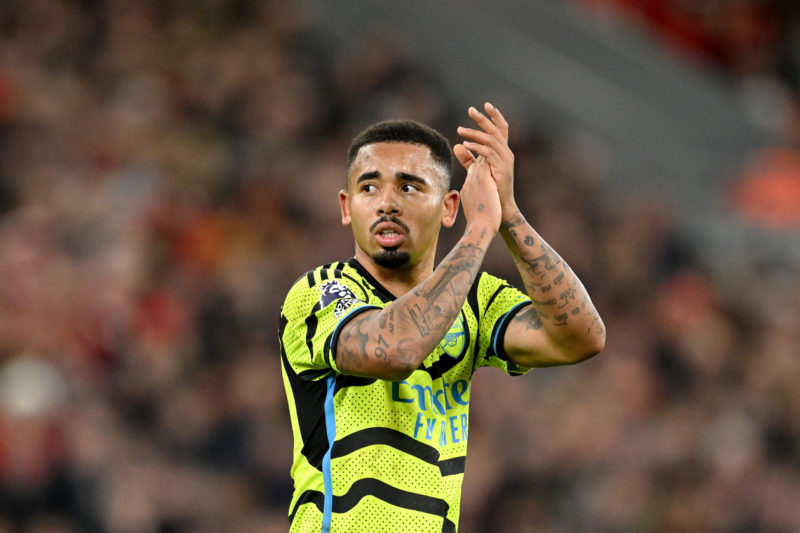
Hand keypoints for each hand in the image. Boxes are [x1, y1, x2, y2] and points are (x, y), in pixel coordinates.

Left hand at [454, 103, 516, 220]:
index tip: (485, 105)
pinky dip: (476, 147)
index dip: (495, 116)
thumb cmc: (490, 189)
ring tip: (459, 130)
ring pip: (490, 140)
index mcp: (503, 152)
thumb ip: (468, 158)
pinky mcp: (501, 168)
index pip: (501, 129)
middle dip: (483, 119)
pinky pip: (488, 153)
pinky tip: (465, 144)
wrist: (499, 207)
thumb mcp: (477, 170)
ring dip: (474, 133)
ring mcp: (505, 161)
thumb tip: (457, 146)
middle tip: (470, 110)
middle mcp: (507, 153)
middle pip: (496, 130)